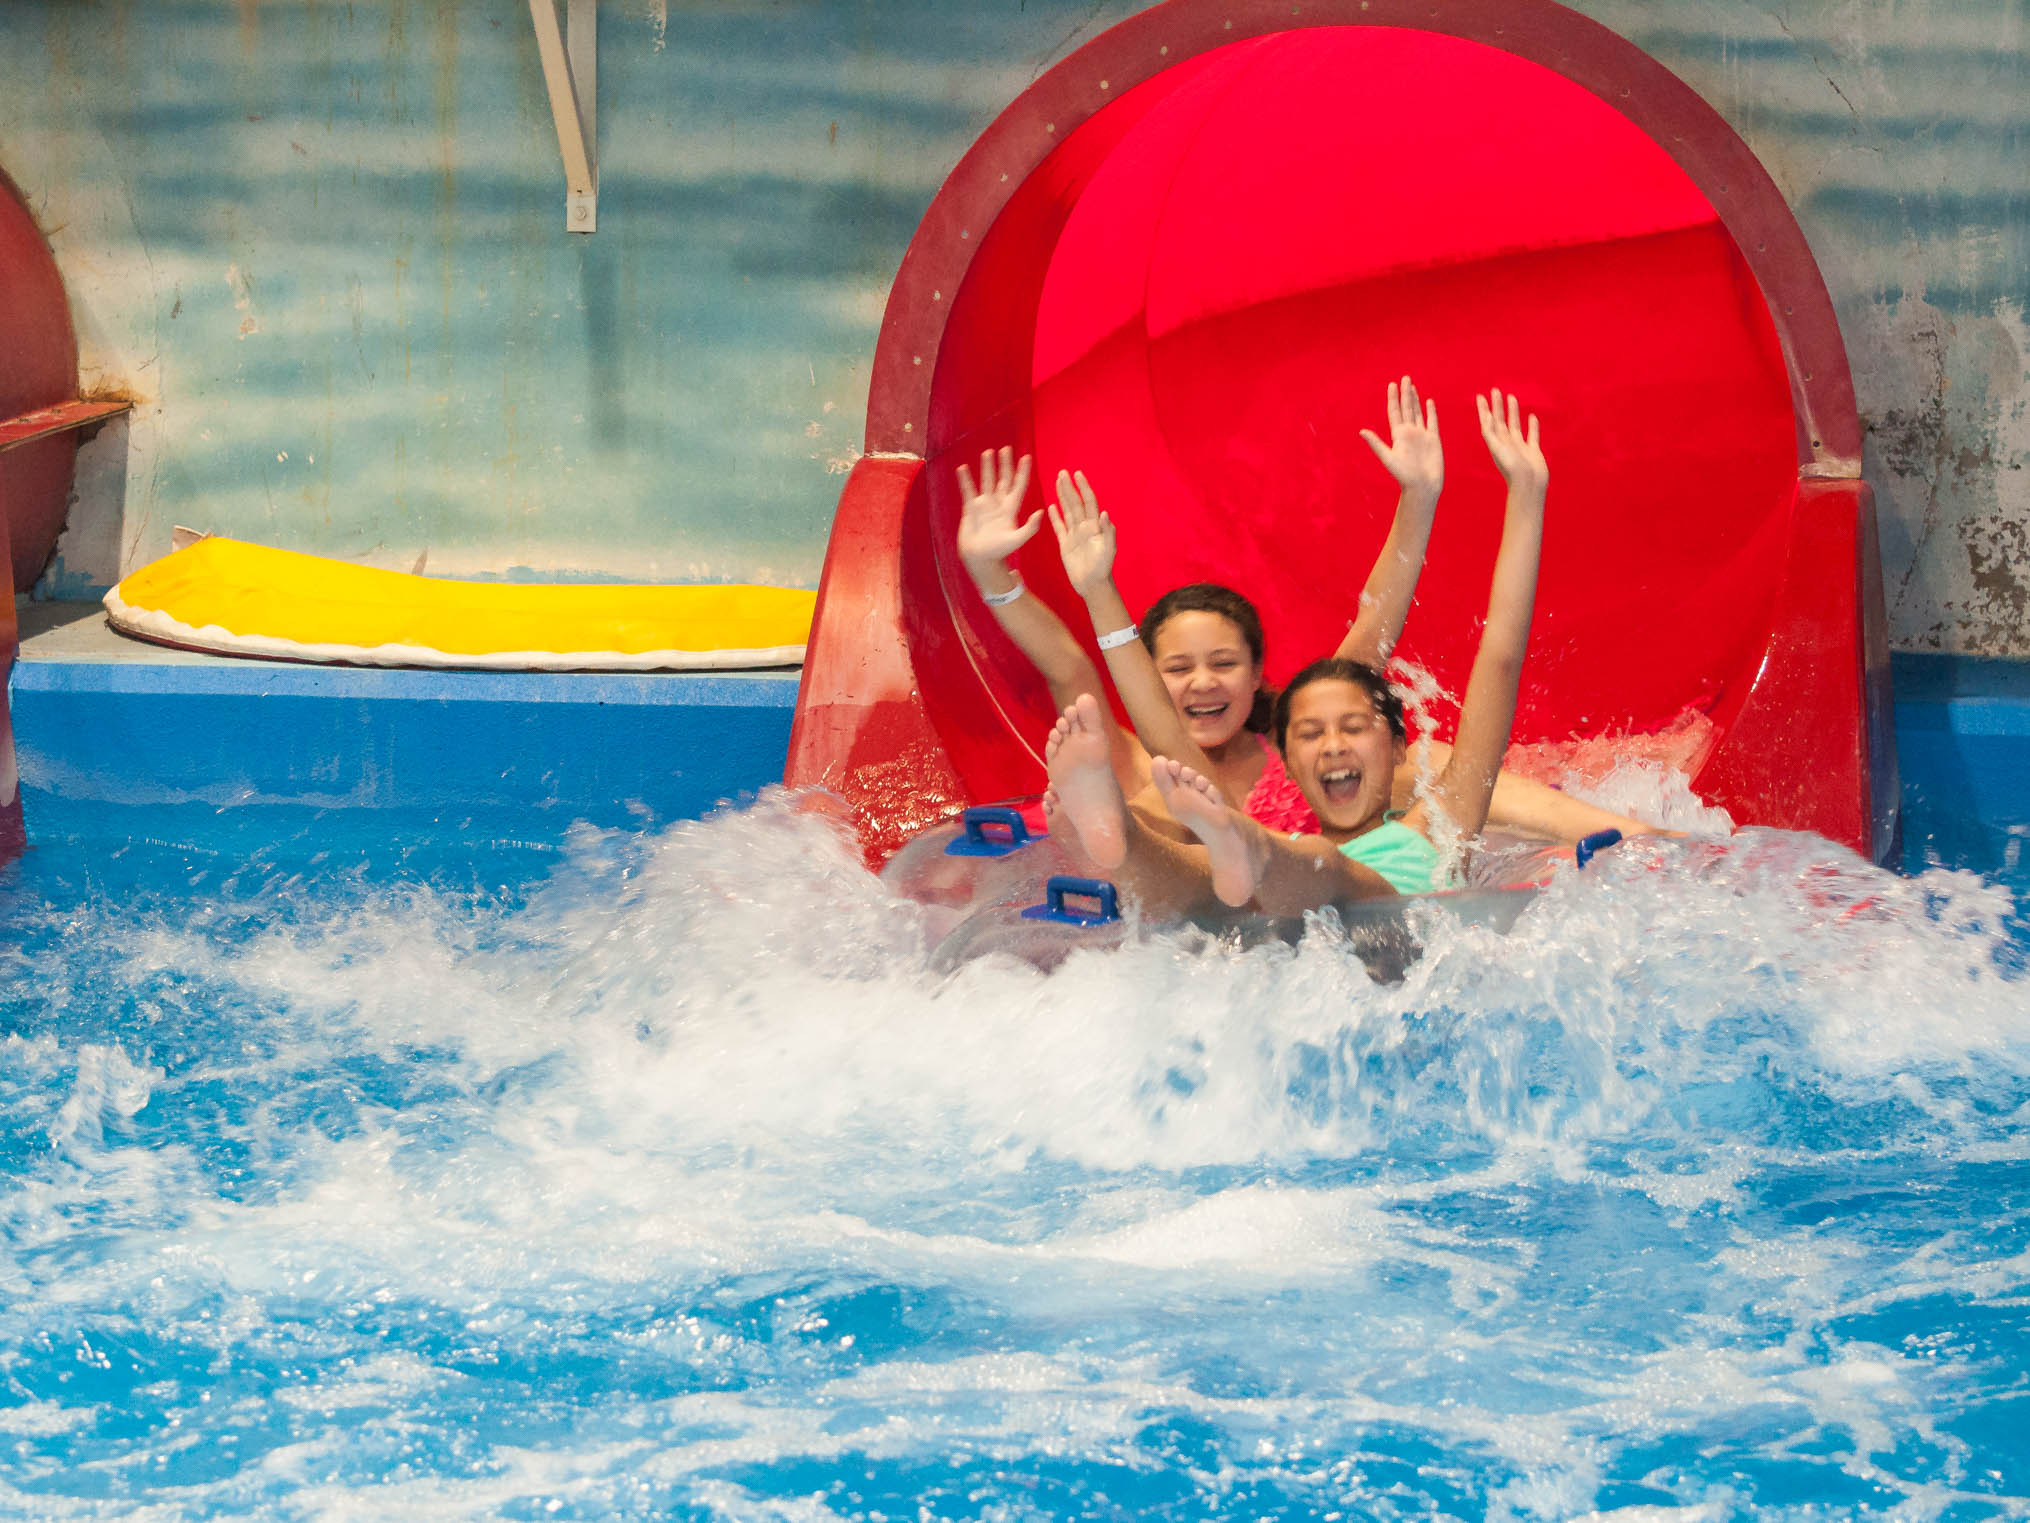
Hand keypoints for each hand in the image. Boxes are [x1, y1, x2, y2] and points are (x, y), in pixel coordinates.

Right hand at [956, 447, 1039, 573]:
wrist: (980, 559)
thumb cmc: (1000, 552)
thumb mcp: (1017, 540)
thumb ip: (1029, 528)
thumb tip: (1041, 512)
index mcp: (1011, 509)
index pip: (1019, 486)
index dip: (1023, 472)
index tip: (1026, 457)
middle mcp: (999, 504)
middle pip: (1003, 479)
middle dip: (1005, 464)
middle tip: (1007, 448)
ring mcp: (985, 506)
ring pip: (987, 481)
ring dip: (988, 467)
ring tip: (988, 452)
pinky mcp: (971, 509)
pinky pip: (968, 490)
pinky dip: (965, 479)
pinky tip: (963, 468)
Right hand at [1046, 467, 1115, 596]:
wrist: (1092, 585)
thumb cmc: (1102, 568)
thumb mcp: (1108, 550)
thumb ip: (1108, 532)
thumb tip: (1105, 514)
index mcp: (1094, 526)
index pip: (1089, 502)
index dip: (1083, 488)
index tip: (1077, 474)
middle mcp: (1084, 527)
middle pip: (1075, 503)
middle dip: (1069, 488)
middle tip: (1062, 473)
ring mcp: (1074, 535)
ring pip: (1067, 511)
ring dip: (1062, 497)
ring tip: (1057, 482)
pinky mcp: (1065, 544)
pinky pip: (1059, 527)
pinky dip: (1055, 517)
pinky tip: (1051, 507)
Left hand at [1359, 376, 1442, 502]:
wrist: (1423, 487)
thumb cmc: (1404, 475)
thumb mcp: (1388, 458)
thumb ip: (1376, 444)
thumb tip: (1361, 431)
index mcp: (1398, 435)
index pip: (1394, 412)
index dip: (1393, 398)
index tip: (1392, 384)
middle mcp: (1409, 433)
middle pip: (1406, 408)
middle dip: (1405, 393)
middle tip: (1404, 378)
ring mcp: (1422, 435)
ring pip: (1417, 412)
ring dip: (1415, 399)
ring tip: (1413, 386)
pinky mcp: (1433, 439)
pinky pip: (1432, 422)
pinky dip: (1431, 411)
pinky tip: (1429, 402)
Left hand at [1477, 388, 1546, 501]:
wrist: (1528, 486)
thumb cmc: (1512, 469)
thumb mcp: (1498, 450)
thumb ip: (1491, 434)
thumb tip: (1487, 416)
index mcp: (1497, 443)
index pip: (1488, 422)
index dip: (1484, 409)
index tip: (1480, 396)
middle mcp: (1506, 443)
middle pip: (1500, 420)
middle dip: (1497, 406)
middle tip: (1494, 390)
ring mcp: (1520, 447)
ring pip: (1515, 425)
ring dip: (1512, 412)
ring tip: (1511, 397)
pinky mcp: (1532, 451)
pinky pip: (1532, 435)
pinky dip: (1532, 426)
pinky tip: (1532, 416)